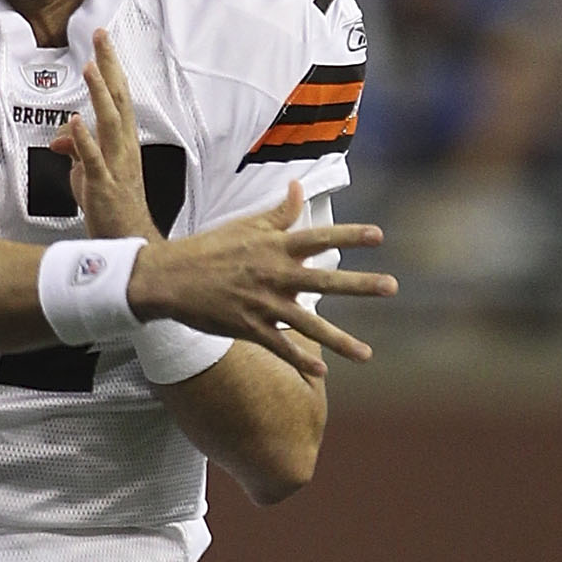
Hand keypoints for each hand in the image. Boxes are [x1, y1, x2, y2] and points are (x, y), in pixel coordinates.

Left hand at [59, 30, 160, 241]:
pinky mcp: (102, 186)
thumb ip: (76, 149)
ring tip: (90, 68)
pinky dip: (84, 139)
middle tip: (101, 37)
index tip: (102, 41)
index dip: (110, 68)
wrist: (127, 241)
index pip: (118, 96)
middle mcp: (123, 148)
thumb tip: (61, 136)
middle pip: (119, 99)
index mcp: (122, 141)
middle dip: (109, 67)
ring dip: (100, 94)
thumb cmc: (111, 206)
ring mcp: (115, 166)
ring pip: (110, 124)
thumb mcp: (87, 171)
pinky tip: (75, 121)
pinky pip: (93, 160)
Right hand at [128, 181, 395, 368]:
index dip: (350, 236)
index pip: (320, 237)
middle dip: (360, 284)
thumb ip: (278, 213)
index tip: (379, 237)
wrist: (170, 278)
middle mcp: (275, 274)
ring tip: (367, 354)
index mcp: (275, 247)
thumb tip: (299, 188)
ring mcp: (264, 304)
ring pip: (310, 324)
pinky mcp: (249, 328)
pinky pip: (280, 347)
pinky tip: (322, 372)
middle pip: (326, 280)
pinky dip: (300, 360)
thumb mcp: (245, 226)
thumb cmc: (208, 248)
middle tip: (391, 287)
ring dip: (340, 341)